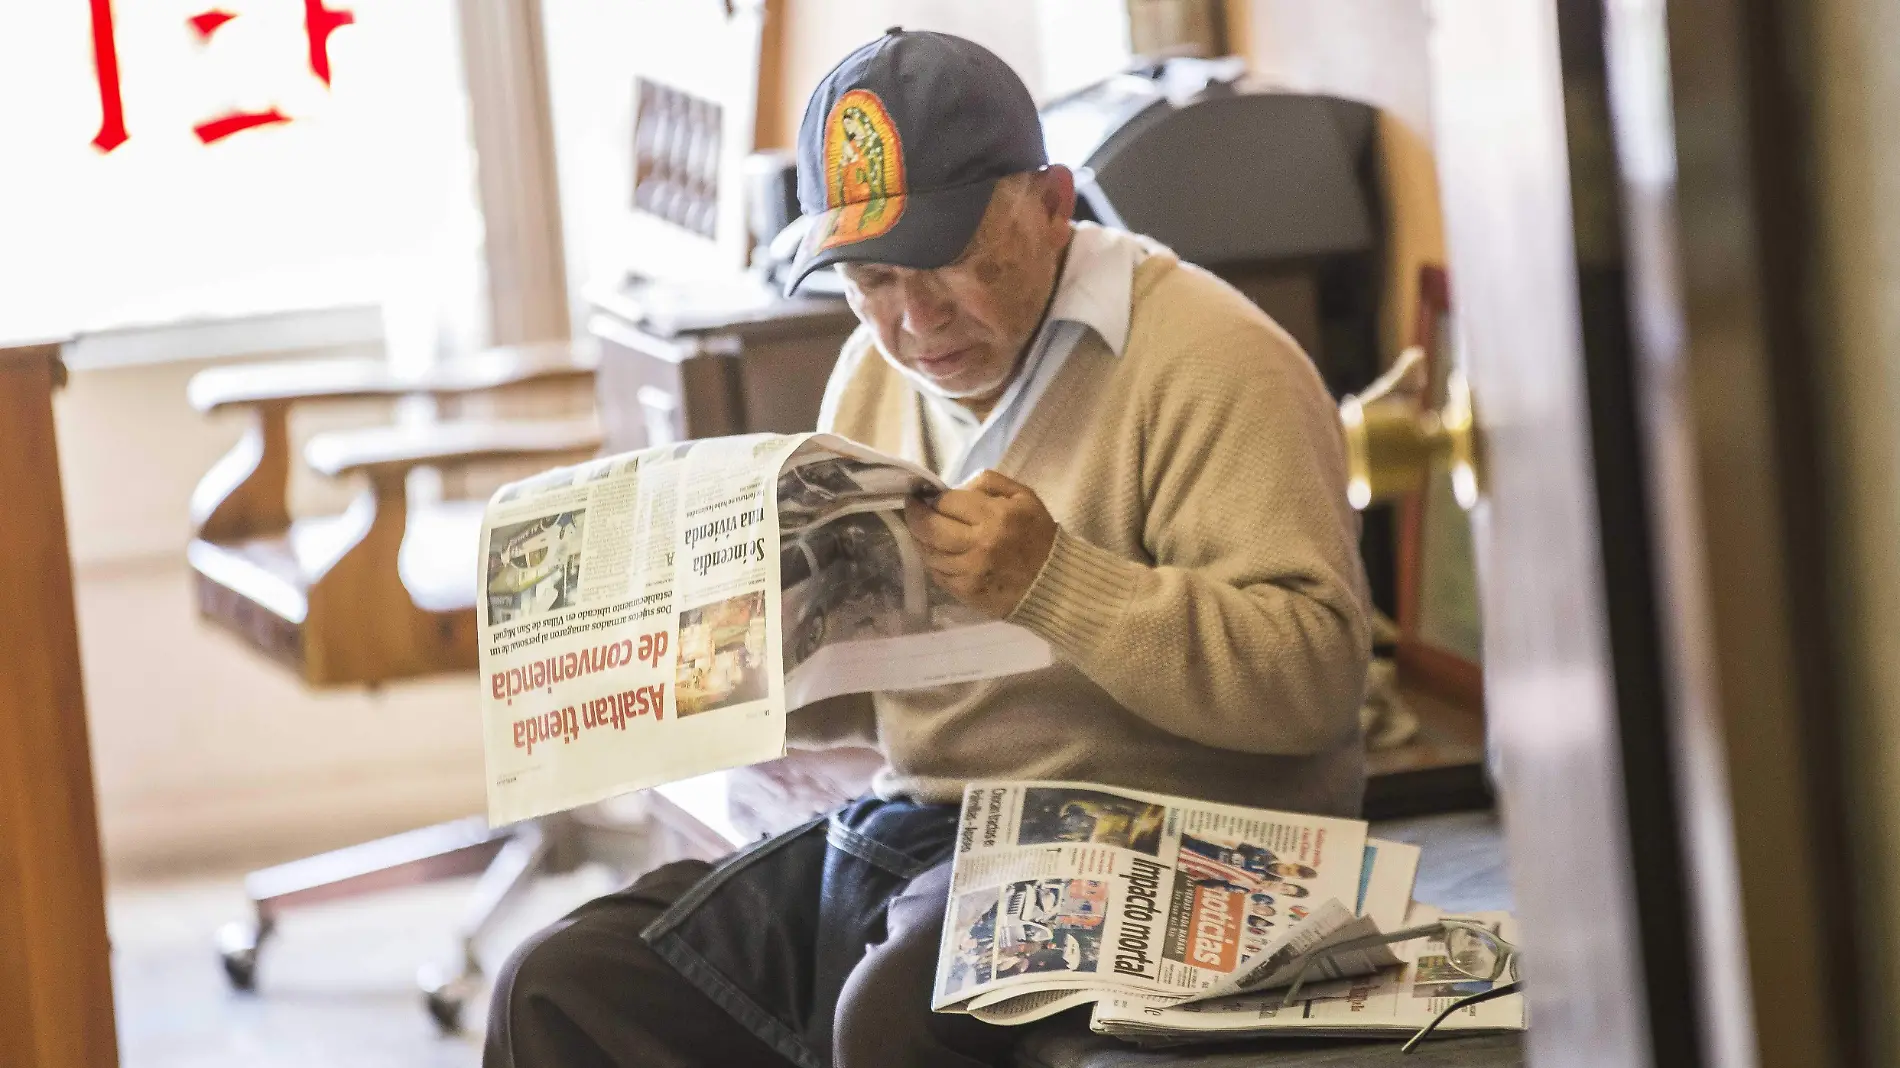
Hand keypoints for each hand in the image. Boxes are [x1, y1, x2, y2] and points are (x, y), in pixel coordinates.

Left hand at [904, 470, 1057, 618]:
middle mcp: (979, 545)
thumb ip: (988, 483)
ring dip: (922, 540)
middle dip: (914, 517)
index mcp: (994, 516)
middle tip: (912, 510)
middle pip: (929, 529)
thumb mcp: (1023, 496)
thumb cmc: (1038, 534)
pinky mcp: (967, 593)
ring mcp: (970, 572)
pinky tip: (939, 554)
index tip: (923, 495)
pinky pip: (938, 575)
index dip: (929, 498)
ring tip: (925, 532)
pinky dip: (934, 562)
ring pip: (929, 553)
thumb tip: (954, 488)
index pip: (946, 503)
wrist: (1054, 582)